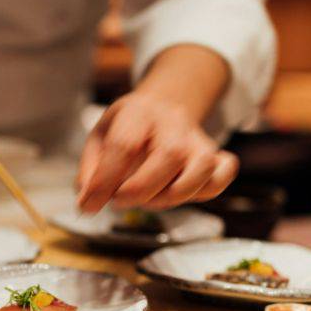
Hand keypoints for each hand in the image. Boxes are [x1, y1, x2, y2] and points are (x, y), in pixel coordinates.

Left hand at [77, 92, 238, 212]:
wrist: (163, 105)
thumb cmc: (127, 128)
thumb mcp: (100, 138)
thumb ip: (90, 171)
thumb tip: (88, 202)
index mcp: (138, 112)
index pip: (124, 145)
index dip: (105, 181)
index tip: (90, 204)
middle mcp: (173, 122)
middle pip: (169, 154)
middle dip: (141, 189)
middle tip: (119, 201)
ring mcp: (197, 139)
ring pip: (202, 168)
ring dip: (173, 195)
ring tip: (150, 200)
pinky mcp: (213, 156)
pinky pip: (222, 176)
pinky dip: (206, 191)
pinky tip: (180, 192)